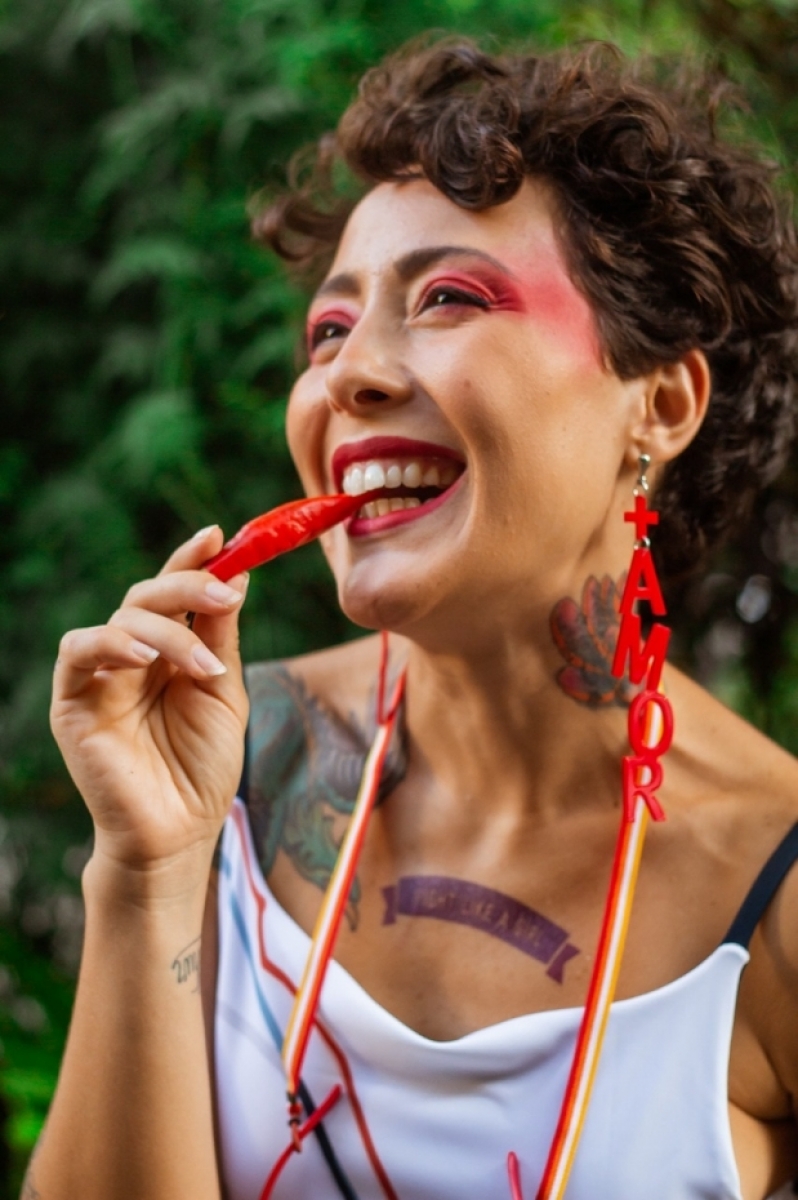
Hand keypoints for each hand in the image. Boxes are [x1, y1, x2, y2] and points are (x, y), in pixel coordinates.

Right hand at [50, 526, 248, 882]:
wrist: (179, 833)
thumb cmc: (203, 768)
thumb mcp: (225, 694)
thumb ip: (222, 638)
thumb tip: (236, 575)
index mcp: (171, 650)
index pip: (176, 591)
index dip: (194, 559)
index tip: (221, 535)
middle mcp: (134, 654)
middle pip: (149, 594)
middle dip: (189, 586)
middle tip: (225, 596)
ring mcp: (102, 675)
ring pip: (122, 617)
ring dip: (169, 630)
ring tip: (204, 668)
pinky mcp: (73, 700)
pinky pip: (78, 651)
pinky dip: (112, 643)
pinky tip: (145, 658)